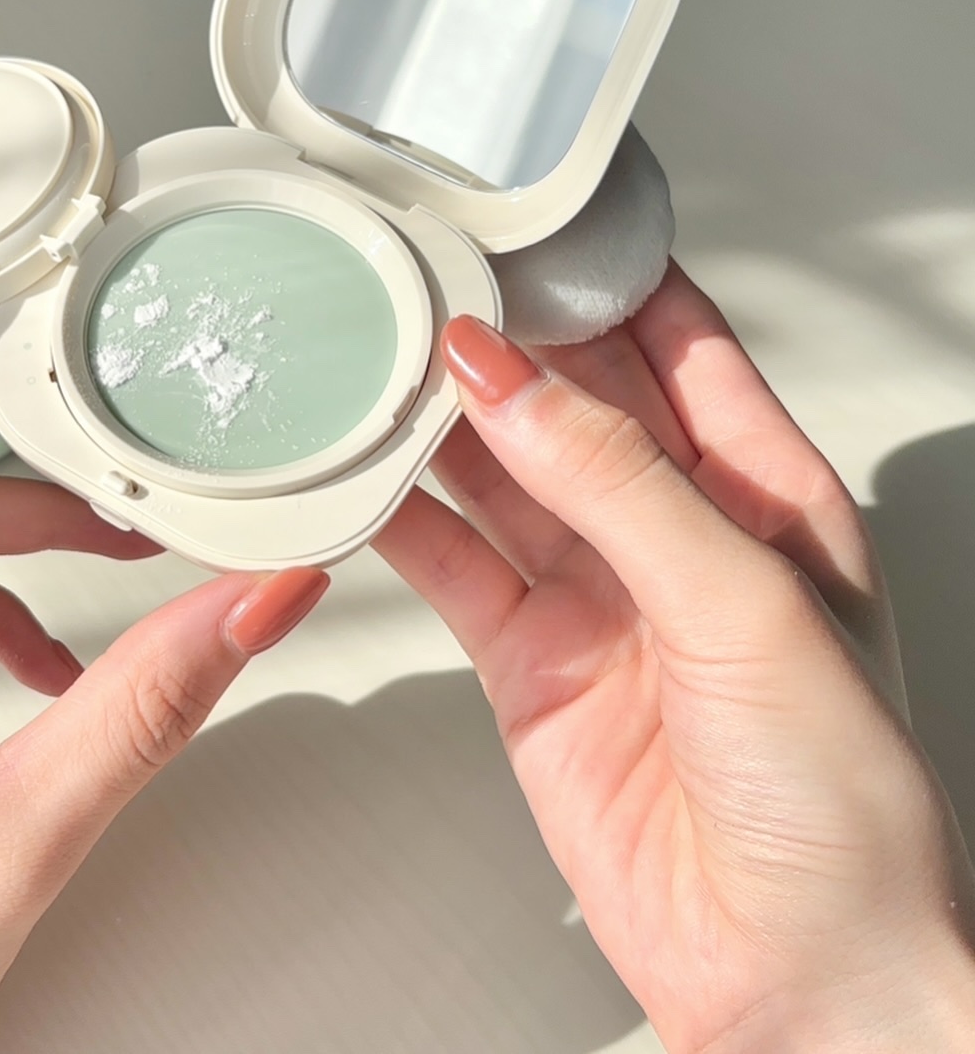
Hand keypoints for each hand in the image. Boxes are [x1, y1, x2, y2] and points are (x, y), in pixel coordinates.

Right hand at [376, 265, 974, 1052]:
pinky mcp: (529, 658)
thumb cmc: (842, 810)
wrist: (792, 977)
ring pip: (498, 473)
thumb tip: (511, 378)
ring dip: (437, 421)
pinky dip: (399, 519)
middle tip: (422, 282)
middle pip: (570, 395)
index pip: (677, 339)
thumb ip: (618, 481)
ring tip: (373, 361)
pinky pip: (453, 562)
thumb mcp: (743, 605)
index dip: (603, 276)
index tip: (526, 227)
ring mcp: (595, 593)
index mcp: (763, 490)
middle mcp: (673, 530)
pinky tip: (362, 476)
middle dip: (502, 337)